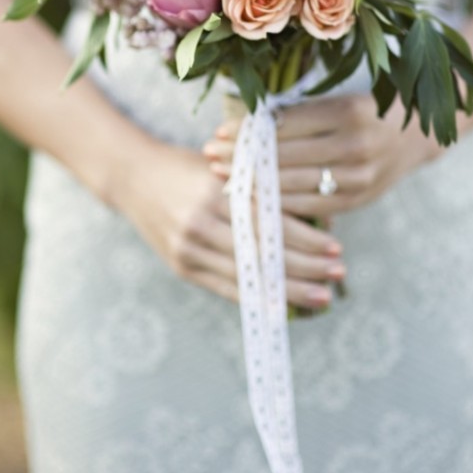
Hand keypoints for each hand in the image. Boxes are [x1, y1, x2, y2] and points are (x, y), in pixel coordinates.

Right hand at [116, 137, 346, 309]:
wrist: (133, 176)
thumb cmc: (190, 166)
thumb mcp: (226, 165)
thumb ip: (264, 188)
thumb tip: (321, 215)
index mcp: (217, 189)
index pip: (271, 221)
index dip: (307, 238)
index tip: (337, 248)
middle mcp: (201, 220)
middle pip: (264, 252)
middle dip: (306, 267)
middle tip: (339, 274)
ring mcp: (188, 246)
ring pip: (248, 275)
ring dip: (288, 289)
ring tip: (321, 296)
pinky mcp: (181, 265)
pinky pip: (225, 287)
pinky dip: (255, 298)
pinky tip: (280, 307)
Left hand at [203, 95, 440, 218]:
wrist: (415, 139)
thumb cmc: (367, 110)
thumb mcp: (339, 98)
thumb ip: (299, 109)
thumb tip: (246, 121)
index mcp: (349, 111)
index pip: (285, 123)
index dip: (247, 130)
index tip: (219, 132)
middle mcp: (357, 145)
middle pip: (285, 155)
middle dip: (242, 157)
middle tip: (210, 155)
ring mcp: (359, 177)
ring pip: (293, 184)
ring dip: (253, 182)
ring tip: (223, 177)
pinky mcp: (358, 201)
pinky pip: (309, 206)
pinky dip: (278, 204)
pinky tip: (253, 199)